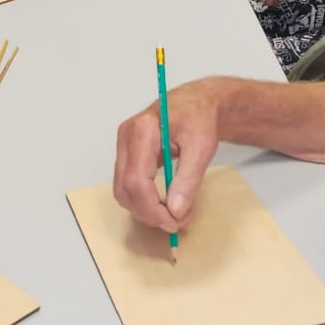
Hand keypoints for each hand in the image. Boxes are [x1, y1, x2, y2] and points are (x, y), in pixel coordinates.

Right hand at [112, 79, 221, 232]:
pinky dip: (143, 199)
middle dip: (148, 212)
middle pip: (124, 188)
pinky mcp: (127, 154)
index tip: (173, 222)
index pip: (137, 180)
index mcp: (143, 130)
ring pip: (122, 190)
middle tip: (176, 221)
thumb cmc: (199, 117)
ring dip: (145, 209)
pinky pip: (127, 184)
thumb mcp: (201, 147)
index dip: (152, 208)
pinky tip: (164, 202)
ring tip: (174, 211)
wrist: (197, 102)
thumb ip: (188, 179)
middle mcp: (126, 137)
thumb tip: (176, 210)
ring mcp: (124, 145)